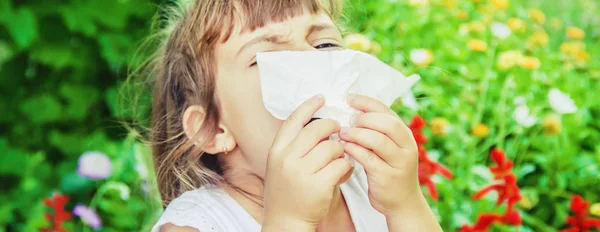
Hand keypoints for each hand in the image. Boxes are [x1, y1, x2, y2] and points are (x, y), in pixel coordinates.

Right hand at [262, 94, 353, 230]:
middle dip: (332, 127)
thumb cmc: (287, 191)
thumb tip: (317, 121)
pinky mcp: (318, 185)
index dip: (310, 105)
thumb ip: (294, 145)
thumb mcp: (281, 164)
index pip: (294, 119)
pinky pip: (341, 164)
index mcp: (277, 150)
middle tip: (339, 130)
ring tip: (339, 158)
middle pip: (316, 129)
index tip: (322, 98)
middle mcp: (287, 158)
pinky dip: (346, 166)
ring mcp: (302, 172)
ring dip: (340, 150)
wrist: (285, 221)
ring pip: (332, 147)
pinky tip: (344, 172)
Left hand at [339, 94, 420, 215]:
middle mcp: (406, 146)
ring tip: (342, 133)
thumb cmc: (390, 171)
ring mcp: (399, 162)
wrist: (402, 203)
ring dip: (357, 134)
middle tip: (348, 119)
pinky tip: (344, 147)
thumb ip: (377, 132)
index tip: (349, 98)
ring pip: (378, 140)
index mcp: (405, 135)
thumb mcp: (390, 149)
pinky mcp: (387, 176)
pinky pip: (368, 159)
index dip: (367, 103)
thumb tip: (353, 112)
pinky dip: (354, 150)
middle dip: (364, 118)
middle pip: (387, 123)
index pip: (387, 111)